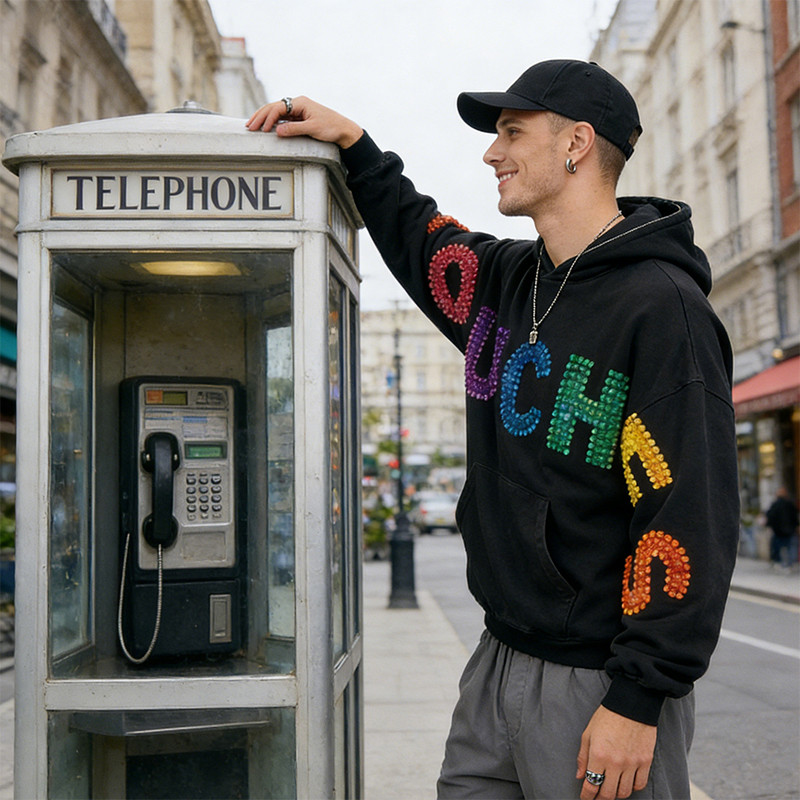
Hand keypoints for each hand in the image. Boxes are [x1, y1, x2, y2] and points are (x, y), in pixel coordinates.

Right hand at [246, 96, 362, 148]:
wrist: (344, 130)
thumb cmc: (331, 127)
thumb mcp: (312, 128)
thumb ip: (294, 129)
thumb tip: (277, 131)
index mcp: (300, 102)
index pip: (278, 108)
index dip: (268, 118)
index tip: (262, 129)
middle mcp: (297, 104)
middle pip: (274, 107)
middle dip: (260, 116)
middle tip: (249, 126)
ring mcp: (297, 110)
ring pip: (276, 112)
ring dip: (264, 118)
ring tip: (252, 125)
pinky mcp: (299, 117)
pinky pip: (282, 118)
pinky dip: (272, 122)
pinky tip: (265, 127)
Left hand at [576, 706, 656, 799]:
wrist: (631, 704)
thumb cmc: (607, 716)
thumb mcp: (588, 733)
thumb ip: (583, 757)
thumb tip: (580, 776)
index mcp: (598, 755)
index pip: (591, 785)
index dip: (587, 796)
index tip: (585, 798)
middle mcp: (615, 763)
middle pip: (608, 794)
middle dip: (600, 799)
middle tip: (597, 798)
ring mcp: (632, 763)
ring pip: (625, 792)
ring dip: (616, 794)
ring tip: (611, 789)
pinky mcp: (645, 761)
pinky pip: (640, 784)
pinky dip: (633, 787)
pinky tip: (627, 783)